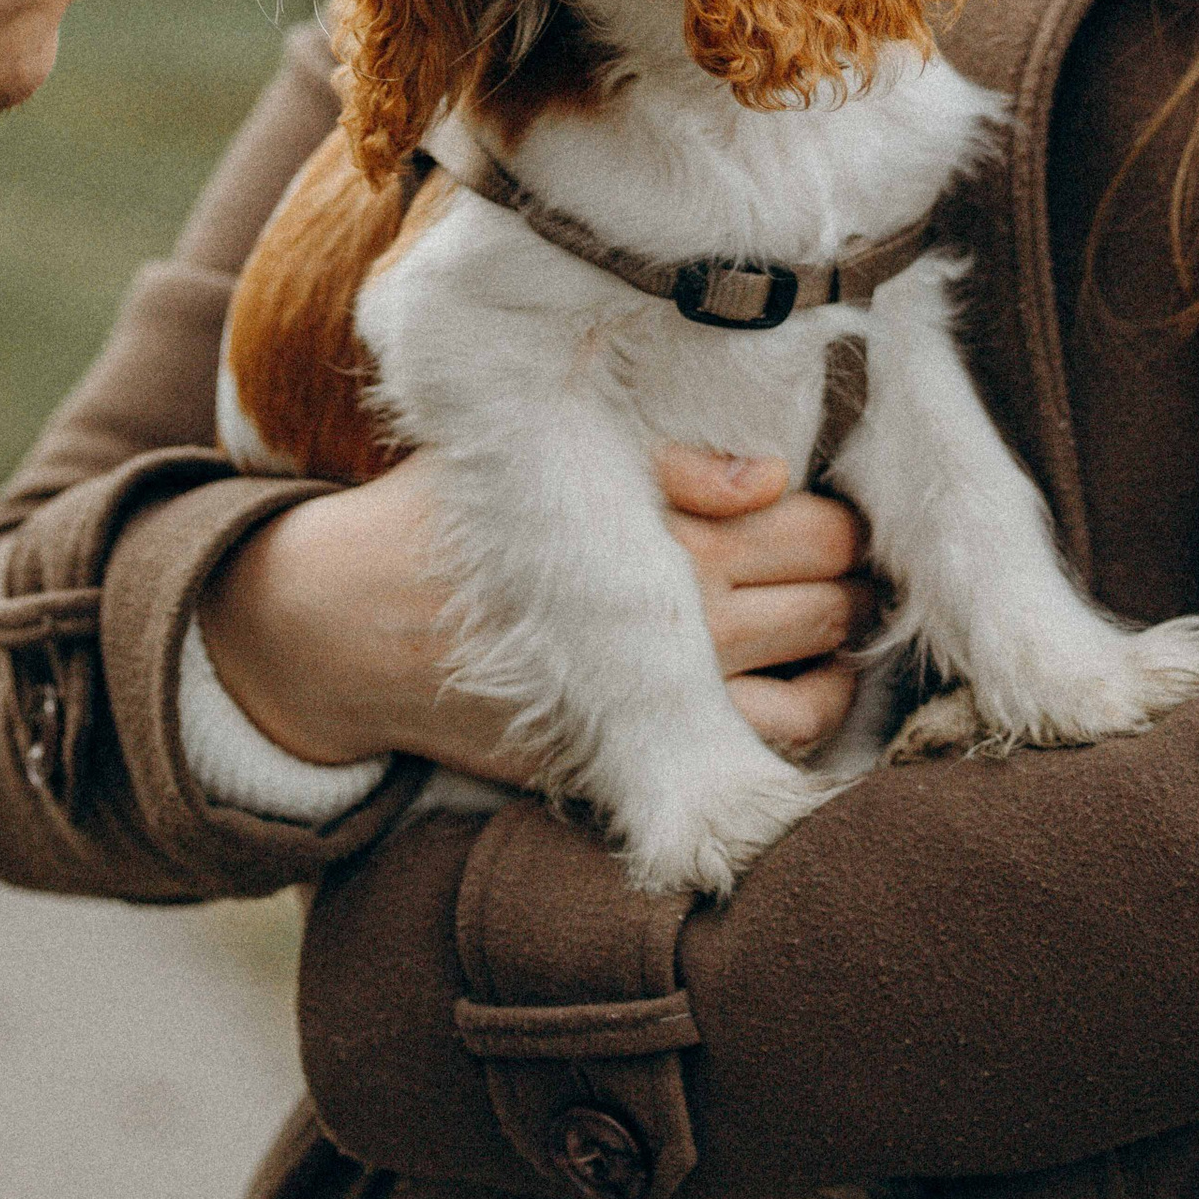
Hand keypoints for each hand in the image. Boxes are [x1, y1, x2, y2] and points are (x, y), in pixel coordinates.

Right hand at [196, 447, 877, 780]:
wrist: (351, 627)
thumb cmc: (448, 519)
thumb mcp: (536, 453)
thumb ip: (664, 459)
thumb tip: (768, 475)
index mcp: (659, 521)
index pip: (812, 518)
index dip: (835, 515)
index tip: (819, 512)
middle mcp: (681, 607)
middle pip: (833, 589)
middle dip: (847, 573)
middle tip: (830, 562)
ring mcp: (667, 688)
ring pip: (823, 670)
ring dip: (840, 644)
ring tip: (824, 619)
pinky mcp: (644, 746)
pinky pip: (777, 741)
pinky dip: (810, 713)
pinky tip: (799, 683)